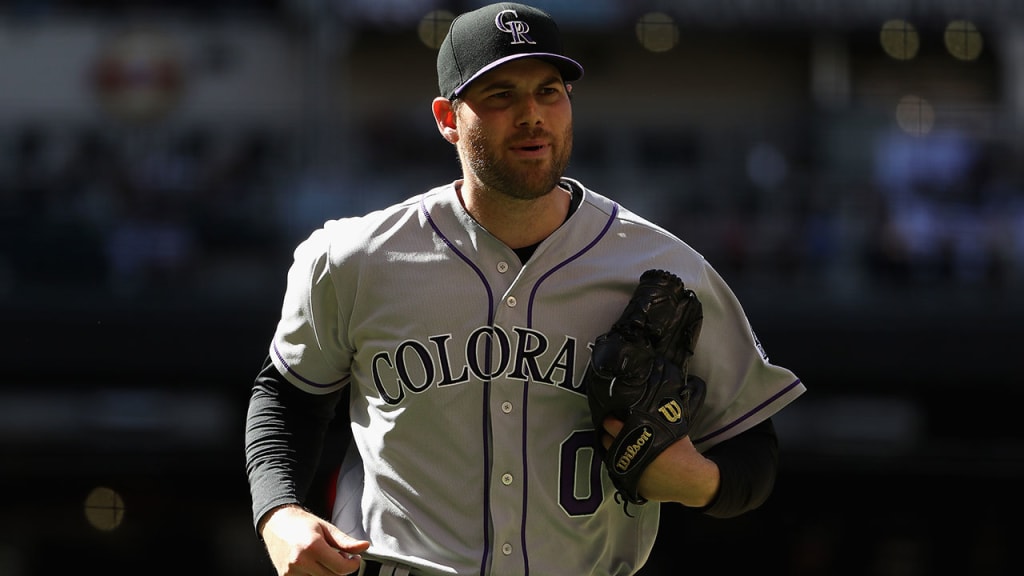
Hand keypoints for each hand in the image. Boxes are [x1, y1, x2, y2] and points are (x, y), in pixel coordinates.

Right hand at [259, 504, 370, 575]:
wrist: (276, 523)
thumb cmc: (302, 523)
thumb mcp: (327, 528)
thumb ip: (346, 541)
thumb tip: (364, 547)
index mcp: (313, 546)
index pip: (340, 568)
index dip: (352, 565)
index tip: (354, 559)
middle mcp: (300, 561)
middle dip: (341, 569)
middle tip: (340, 556)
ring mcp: (291, 571)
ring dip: (328, 573)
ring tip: (326, 559)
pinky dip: (315, 575)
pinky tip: (316, 565)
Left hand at [600, 417, 719, 506]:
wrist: (691, 479)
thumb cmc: (683, 453)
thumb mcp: (669, 427)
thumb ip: (654, 418)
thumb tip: (648, 408)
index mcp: (634, 438)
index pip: (610, 425)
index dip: (609, 420)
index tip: (611, 418)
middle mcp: (627, 455)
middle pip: (606, 441)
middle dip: (608, 435)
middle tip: (613, 431)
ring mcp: (627, 472)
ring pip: (611, 458)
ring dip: (614, 451)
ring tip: (621, 446)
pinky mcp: (631, 485)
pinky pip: (620, 473)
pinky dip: (623, 467)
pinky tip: (630, 462)